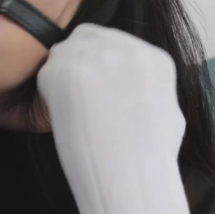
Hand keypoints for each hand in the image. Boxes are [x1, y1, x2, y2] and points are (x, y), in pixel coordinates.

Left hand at [37, 23, 189, 213]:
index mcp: (154, 58)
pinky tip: (63, 113)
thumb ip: (149, 88)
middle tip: (76, 93)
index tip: (95, 84)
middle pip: (86, 37)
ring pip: (63, 51)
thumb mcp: (168, 113)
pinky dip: (49, 92)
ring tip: (72, 107)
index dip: (98, 60)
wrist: (130, 177)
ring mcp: (94, 57)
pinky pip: (46, 72)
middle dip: (78, 60)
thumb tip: (134, 84)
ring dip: (62, 74)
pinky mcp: (65, 72)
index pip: (114, 39)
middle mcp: (126, 49)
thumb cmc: (149, 157)